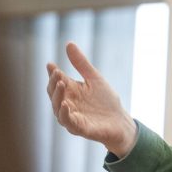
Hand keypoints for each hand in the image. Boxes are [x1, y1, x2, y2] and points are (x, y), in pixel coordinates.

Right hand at [46, 42, 137, 156]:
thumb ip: (81, 64)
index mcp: (70, 92)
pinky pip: (67, 121)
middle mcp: (67, 104)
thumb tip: (68, 43)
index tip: (51, 65)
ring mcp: (71, 116)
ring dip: (57, 95)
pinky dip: (64, 113)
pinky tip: (65, 103)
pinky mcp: (78, 128)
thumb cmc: (106, 101)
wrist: (121, 121)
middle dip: (54, 83)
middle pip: (53, 93)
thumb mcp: (94, 78)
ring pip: (57, 107)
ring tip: (61, 84)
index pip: (56, 81)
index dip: (52, 73)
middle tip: (58, 73)